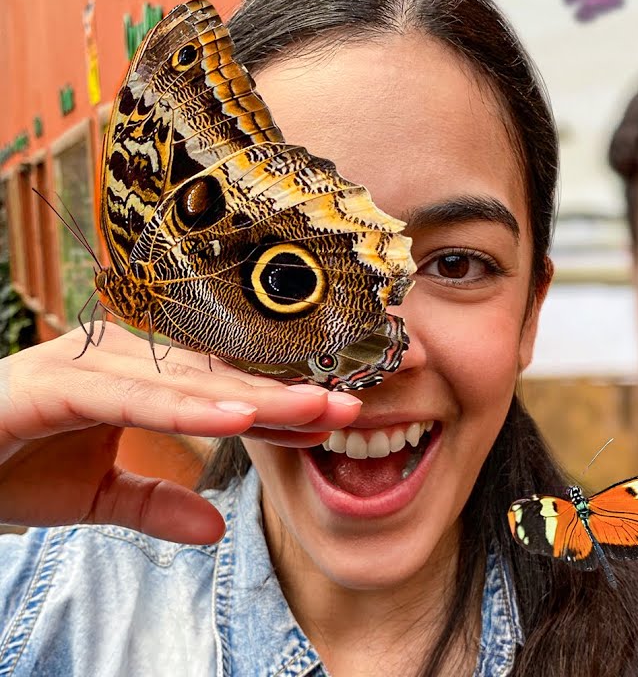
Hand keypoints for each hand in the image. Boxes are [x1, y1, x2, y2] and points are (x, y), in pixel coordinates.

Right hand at [0, 323, 359, 543]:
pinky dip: (186, 407)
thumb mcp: (94, 497)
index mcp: (131, 376)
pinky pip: (132, 395)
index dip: (280, 402)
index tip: (339, 417)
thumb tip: (214, 529)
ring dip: (255, 396)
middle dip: (286, 393)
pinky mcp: (53, 383)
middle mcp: (116, 358)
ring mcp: (86, 364)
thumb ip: (154, 505)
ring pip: (187, 382)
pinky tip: (236, 418)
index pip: (222, 388)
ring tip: (315, 410)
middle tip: (352, 406)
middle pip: (217, 378)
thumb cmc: (5, 467)